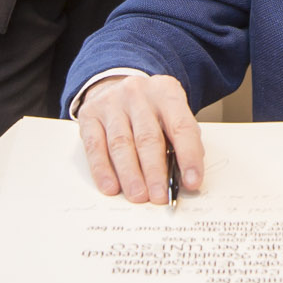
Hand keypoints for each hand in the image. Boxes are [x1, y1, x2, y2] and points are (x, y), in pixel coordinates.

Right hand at [78, 74, 203, 203]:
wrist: (116, 86)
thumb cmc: (149, 109)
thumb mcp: (171, 113)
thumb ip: (179, 140)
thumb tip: (184, 176)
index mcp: (166, 92)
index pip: (181, 127)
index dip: (189, 157)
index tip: (192, 182)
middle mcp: (138, 94)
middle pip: (148, 138)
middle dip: (155, 172)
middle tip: (159, 196)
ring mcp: (112, 102)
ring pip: (121, 144)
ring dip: (130, 175)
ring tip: (138, 196)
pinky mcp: (89, 115)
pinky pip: (95, 146)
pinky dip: (103, 170)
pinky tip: (111, 186)